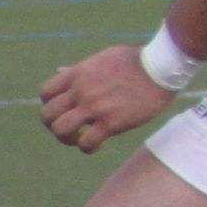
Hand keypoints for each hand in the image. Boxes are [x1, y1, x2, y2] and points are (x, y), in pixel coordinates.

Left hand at [42, 45, 178, 154]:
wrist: (162, 68)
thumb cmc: (137, 60)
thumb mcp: (103, 58)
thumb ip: (81, 68)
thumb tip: (62, 72)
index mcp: (78, 74)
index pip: (45, 93)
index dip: (50, 105)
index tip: (64, 110)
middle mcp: (81, 91)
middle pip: (47, 115)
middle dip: (53, 126)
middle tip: (70, 129)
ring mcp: (94, 107)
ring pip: (61, 130)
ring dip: (66, 139)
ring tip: (79, 139)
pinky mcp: (111, 123)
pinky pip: (86, 143)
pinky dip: (87, 148)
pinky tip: (97, 145)